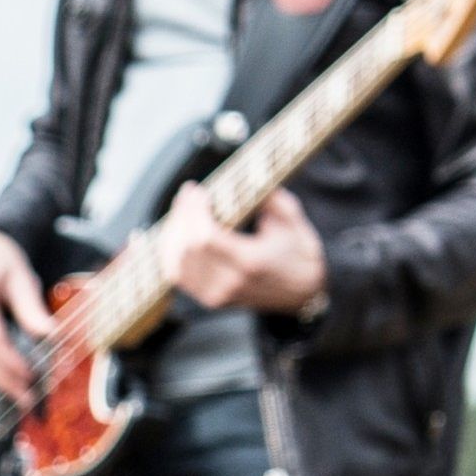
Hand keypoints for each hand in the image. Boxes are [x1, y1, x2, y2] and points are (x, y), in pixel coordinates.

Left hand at [152, 183, 326, 314]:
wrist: (306, 292)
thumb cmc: (299, 252)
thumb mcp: (292, 219)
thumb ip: (269, 197)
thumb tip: (242, 175)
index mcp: (250, 263)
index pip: (204, 238)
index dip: (193, 211)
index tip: (196, 190)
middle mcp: (230, 283)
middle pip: (186, 249)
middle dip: (181, 216)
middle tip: (188, 195)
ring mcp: (218, 296)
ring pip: (175, 264)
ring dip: (172, 233)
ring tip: (182, 211)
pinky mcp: (211, 300)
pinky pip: (177, 276)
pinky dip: (170, 253)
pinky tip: (176, 233)